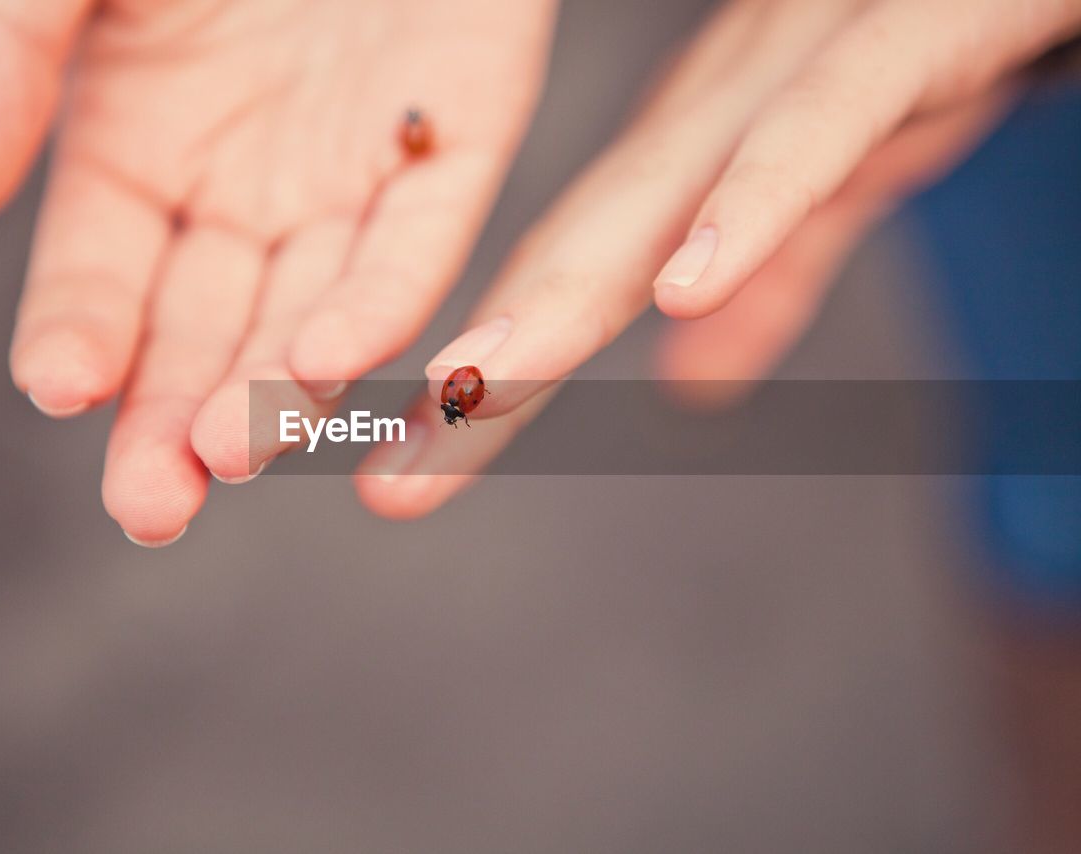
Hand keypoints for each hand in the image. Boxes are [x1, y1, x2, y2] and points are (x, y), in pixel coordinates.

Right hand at [0, 0, 555, 543]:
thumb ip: (1, 62)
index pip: (96, 283)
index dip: (74, 340)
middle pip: (200, 338)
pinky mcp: (455, 148)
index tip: (57, 389)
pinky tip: (323, 364)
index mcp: (138, 156)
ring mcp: (347, 184)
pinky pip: (414, 249)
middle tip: (151, 508)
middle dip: (173, 426)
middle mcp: (242, 193)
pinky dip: (372, 307)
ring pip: (306, 318)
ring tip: (230, 455)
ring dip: (267, 396)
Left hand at [358, 0, 1080, 517]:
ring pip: (656, 191)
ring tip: (472, 389)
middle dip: (481, 376)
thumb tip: (692, 387)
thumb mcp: (836, 185)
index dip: (488, 386)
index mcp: (688, 156)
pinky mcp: (904, 39)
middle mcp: (712, 111)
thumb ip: (764, 281)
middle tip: (393, 482)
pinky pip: (821, 124)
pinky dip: (753, 204)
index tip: (407, 475)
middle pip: (575, 254)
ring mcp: (792, 69)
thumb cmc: (921, 55)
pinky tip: (686, 284)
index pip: (568, 282)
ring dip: (559, 298)